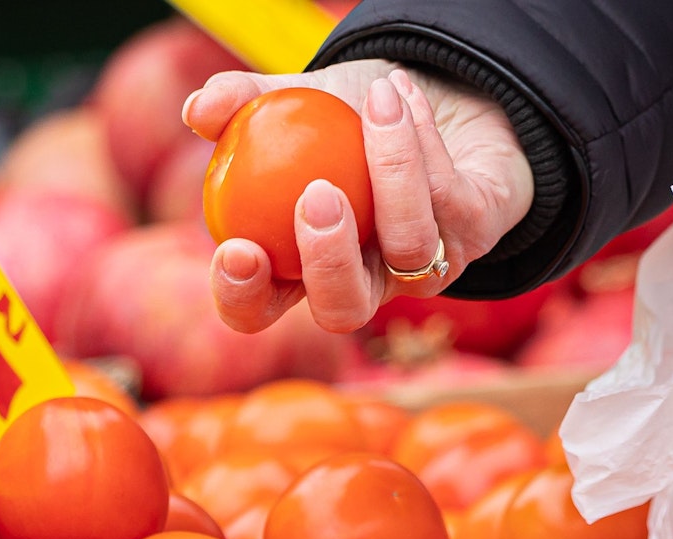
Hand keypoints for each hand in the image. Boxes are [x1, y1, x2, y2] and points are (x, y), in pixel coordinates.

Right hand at [184, 60, 533, 333]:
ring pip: (410, 248)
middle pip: (343, 310)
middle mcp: (365, 280)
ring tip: (376, 102)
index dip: (243, 297)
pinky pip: (448, 197)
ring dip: (393, 170)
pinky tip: (401, 94)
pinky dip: (422, 138)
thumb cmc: (349, 119)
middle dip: (329, 262)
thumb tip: (198, 111)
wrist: (440, 102)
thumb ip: (243, 103)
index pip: (260, 309)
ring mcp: (424, 267)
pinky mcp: (475, 236)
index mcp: (301, 266)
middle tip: (317, 196)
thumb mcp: (294, 101)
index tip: (237, 249)